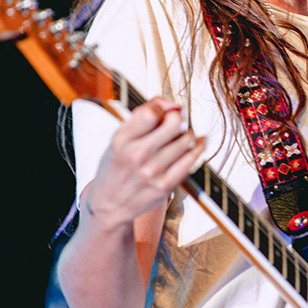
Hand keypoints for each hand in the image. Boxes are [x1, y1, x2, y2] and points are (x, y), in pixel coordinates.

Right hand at [84, 97, 204, 228]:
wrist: (109, 205)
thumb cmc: (116, 167)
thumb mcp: (119, 139)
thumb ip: (143, 116)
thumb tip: (171, 103)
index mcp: (121, 141)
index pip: (150, 113)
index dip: (162, 107)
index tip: (164, 110)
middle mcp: (136, 156)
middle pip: (173, 124)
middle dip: (177, 119)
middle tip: (175, 122)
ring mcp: (152, 172)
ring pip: (185, 140)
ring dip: (187, 134)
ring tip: (181, 136)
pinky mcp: (165, 186)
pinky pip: (191, 161)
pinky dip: (197, 148)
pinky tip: (196, 144)